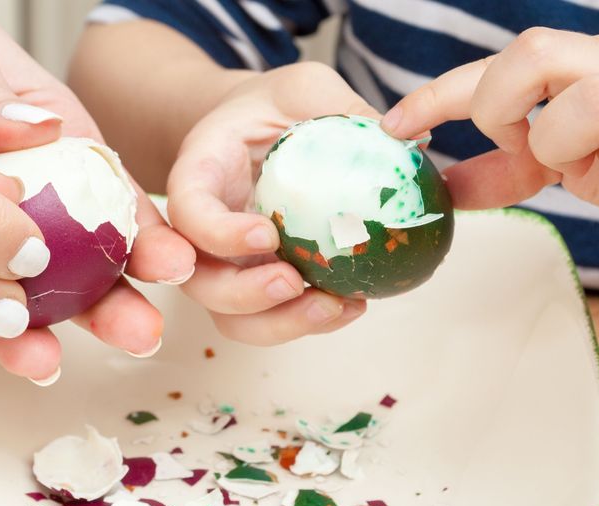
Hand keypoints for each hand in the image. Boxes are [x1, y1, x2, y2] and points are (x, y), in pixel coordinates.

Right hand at [168, 62, 370, 343]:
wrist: (262, 130)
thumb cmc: (278, 106)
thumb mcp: (306, 88)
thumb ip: (341, 108)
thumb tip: (410, 140)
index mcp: (200, 173)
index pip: (188, 212)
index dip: (218, 233)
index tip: (267, 233)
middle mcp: (202, 230)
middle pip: (198, 281)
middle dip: (243, 294)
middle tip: (293, 281)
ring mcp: (228, 264)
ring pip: (230, 316)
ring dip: (279, 323)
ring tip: (334, 306)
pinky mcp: (259, 284)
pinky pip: (270, 319)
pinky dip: (307, 324)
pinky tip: (352, 306)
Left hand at [382, 28, 598, 303]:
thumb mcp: (569, 165)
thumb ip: (508, 166)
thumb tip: (445, 184)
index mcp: (593, 68)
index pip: (502, 62)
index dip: (439, 93)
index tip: (394, 127)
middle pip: (539, 51)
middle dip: (499, 104)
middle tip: (515, 148)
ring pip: (594, 98)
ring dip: (559, 145)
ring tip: (577, 171)